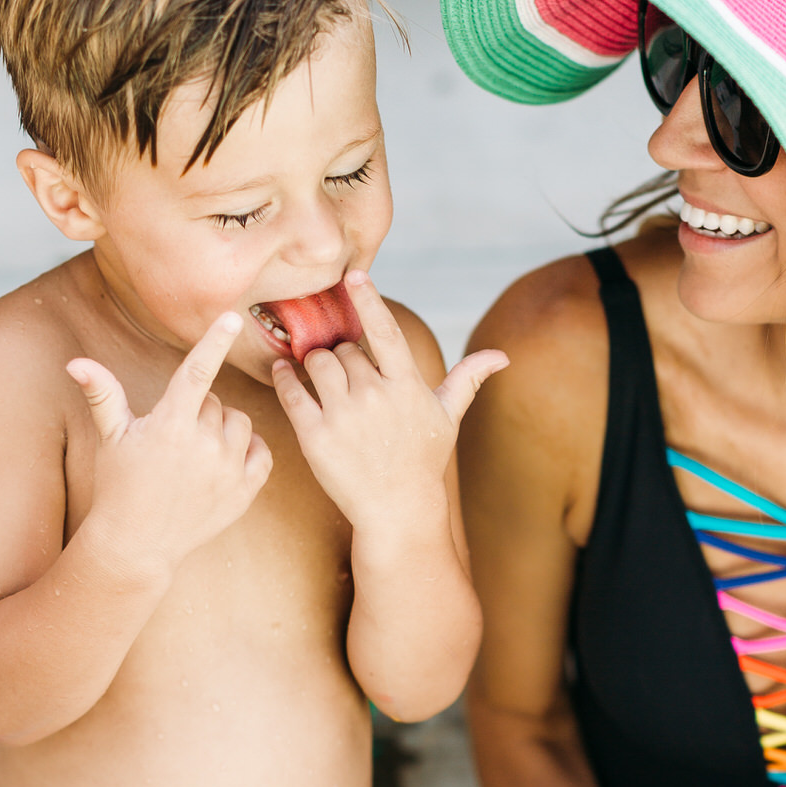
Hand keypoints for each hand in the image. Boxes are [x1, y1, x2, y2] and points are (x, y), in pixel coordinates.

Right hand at [68, 313, 272, 582]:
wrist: (138, 544)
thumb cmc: (119, 486)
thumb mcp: (110, 439)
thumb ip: (103, 395)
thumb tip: (76, 362)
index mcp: (170, 425)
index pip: (197, 372)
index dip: (213, 341)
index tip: (231, 316)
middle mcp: (204, 445)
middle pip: (216, 403)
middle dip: (198, 412)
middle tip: (174, 439)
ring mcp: (228, 470)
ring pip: (241, 424)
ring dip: (223, 430)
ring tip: (196, 452)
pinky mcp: (245, 492)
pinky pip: (262, 452)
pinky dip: (248, 451)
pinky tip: (223, 462)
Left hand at [270, 271, 507, 531]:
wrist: (397, 510)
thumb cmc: (423, 461)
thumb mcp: (448, 418)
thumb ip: (468, 379)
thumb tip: (502, 356)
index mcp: (407, 385)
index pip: (385, 331)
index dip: (369, 300)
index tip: (353, 277)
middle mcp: (375, 396)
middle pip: (343, 349)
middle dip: (341, 355)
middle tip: (346, 377)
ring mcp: (344, 416)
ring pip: (316, 362)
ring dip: (314, 363)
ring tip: (319, 376)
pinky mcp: (316, 437)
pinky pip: (292, 392)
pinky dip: (284, 377)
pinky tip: (284, 373)